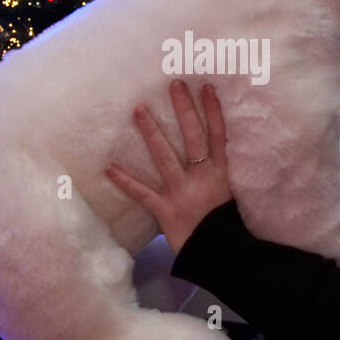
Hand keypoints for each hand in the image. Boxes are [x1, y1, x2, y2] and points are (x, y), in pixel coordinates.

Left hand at [105, 80, 232, 256]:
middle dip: (183, 109)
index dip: (212, 110)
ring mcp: (182, 192)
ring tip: (138, 110)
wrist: (221, 255)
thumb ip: (220, 177)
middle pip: (192, 136)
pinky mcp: (165, 210)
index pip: (217, 135)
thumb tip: (211, 157)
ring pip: (164, 156)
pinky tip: (109, 168)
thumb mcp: (230, 198)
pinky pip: (142, 193)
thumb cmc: (227, 229)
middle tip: (173, 84)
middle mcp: (202, 177)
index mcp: (220, 173)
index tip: (206, 87)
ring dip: (151, 132)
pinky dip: (125, 181)